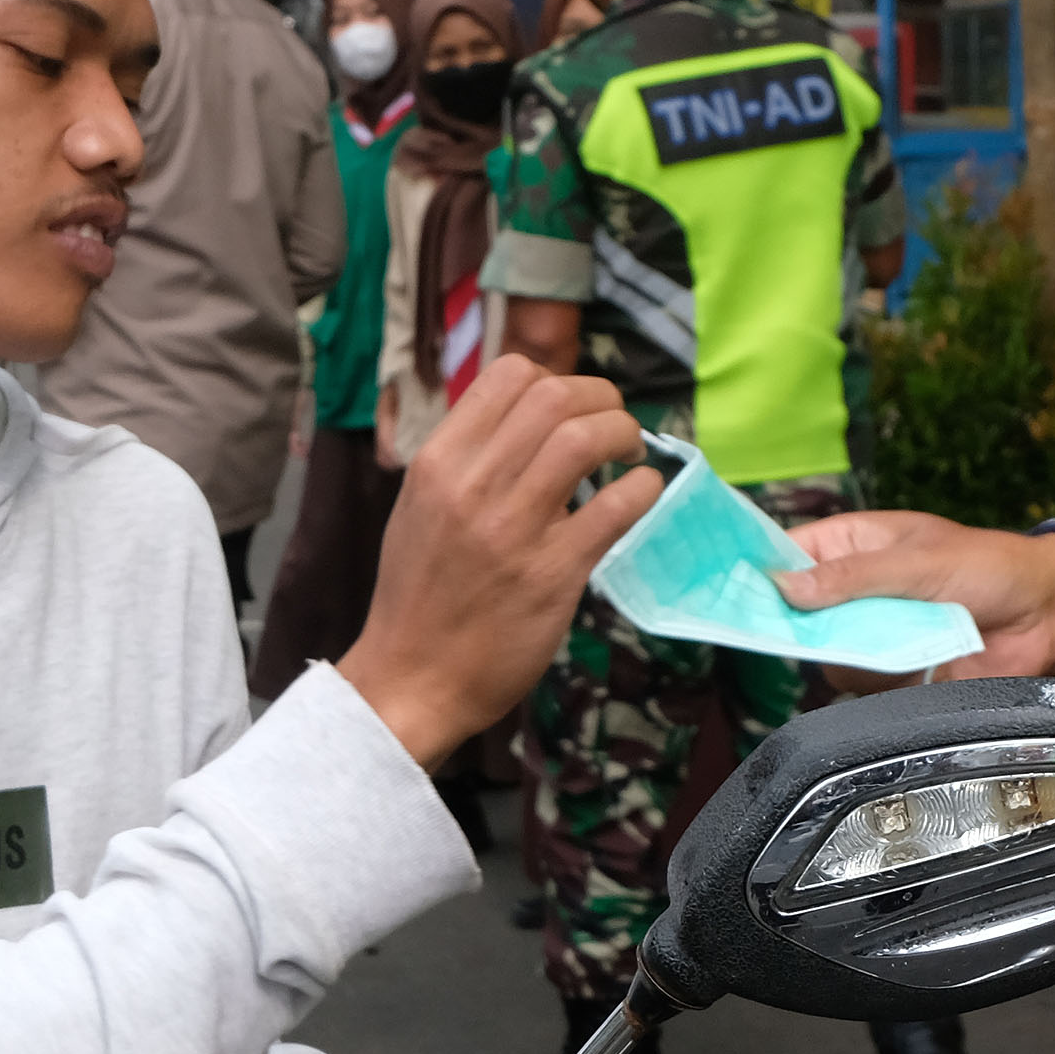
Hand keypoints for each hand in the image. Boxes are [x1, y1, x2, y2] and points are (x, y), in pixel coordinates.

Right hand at [338, 358, 654, 765]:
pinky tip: (641, 495)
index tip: (572, 409)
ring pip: (586, 437)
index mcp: (438, 462)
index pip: (508, 375)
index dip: (555, 379)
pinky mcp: (553, 573)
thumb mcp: (421, 506)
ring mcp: (513, 529)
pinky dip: (643, 489)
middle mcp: (472, 486)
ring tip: (630, 455)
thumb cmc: (419, 594)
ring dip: (624, 433)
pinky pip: (616, 507)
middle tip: (616, 426)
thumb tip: (528, 421)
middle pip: (555, 395)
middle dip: (602, 398)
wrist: (411, 678)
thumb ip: (466, 460)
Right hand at [773, 512, 1054, 680]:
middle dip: (806, 625)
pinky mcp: (893, 674)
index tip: (730, 590)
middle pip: (796, 614)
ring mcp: (872, 633)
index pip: (786, 554)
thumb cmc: (990, 567)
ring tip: (909, 637)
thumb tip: (786, 587)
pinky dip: (885, 681)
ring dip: (860, 653)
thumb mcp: (918, 561)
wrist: (1048, 618)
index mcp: (853, 544)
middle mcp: (853, 591)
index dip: (757, 571)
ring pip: (826, 656)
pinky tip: (920, 665)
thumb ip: (852, 577)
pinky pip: (862, 686)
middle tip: (823, 627)